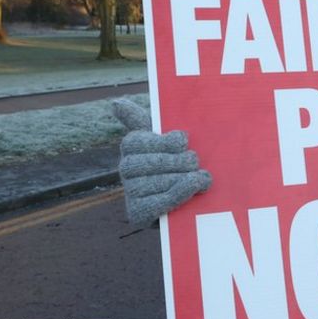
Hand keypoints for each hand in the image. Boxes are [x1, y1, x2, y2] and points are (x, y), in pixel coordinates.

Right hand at [112, 99, 210, 226]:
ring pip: (162, 181)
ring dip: (186, 177)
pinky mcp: (137, 214)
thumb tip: (116, 104)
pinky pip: (161, 201)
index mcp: (131, 145)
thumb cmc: (175, 160)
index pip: (140, 140)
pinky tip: (196, 185)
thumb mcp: (163, 138)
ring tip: (201, 177)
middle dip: (181, 161)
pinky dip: (182, 192)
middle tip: (195, 162)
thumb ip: (142, 120)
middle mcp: (125, 168)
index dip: (165, 141)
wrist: (183, 198)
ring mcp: (130, 192)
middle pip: (154, 161)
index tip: (182, 141)